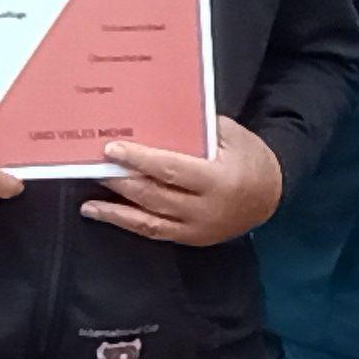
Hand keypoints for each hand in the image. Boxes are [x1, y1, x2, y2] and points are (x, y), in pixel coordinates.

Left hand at [81, 118, 283, 244]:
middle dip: (120, 180)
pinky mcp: (190, 239)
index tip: (112, 148)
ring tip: (87, 197)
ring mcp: (197, 228)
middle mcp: (205, 209)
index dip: (139, 159)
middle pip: (154, 194)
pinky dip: (124, 222)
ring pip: (148, 218)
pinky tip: (101, 212)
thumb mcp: (233, 135)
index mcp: (218, 180)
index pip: (171, 169)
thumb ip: (199, 128)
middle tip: (92, 166)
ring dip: (114, 207)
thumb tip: (156, 119)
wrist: (271, 195)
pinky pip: (152, 232)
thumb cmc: (249, 158)